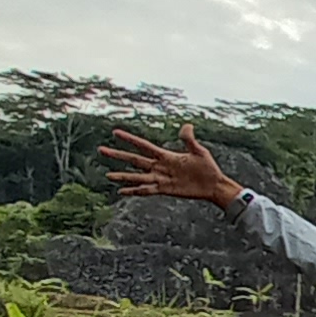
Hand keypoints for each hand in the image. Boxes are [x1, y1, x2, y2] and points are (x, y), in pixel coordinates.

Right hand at [99, 122, 241, 207]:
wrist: (214, 185)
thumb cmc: (207, 167)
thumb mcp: (199, 151)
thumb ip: (189, 139)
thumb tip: (187, 125)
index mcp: (166, 155)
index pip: (143, 145)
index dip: (129, 139)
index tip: (115, 132)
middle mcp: (159, 166)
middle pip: (134, 159)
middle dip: (118, 155)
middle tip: (101, 150)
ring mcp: (161, 178)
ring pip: (137, 176)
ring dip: (123, 176)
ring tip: (108, 175)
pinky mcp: (165, 190)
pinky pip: (146, 190)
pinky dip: (134, 191)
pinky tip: (122, 192)